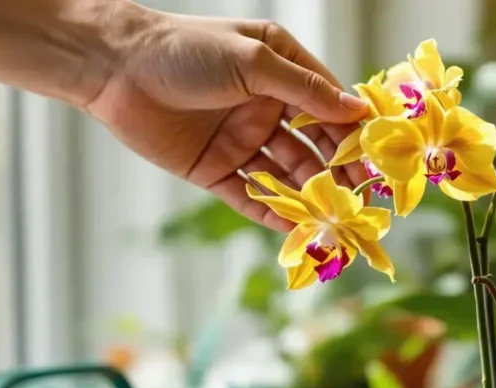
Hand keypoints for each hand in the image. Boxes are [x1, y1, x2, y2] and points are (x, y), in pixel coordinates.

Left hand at [85, 3, 369, 230]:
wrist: (116, 69)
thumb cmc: (186, 50)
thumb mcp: (253, 61)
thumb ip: (304, 90)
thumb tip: (356, 111)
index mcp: (281, 70)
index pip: (329, 106)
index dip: (354, 134)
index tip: (379, 162)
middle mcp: (266, 106)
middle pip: (313, 147)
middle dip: (337, 174)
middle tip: (360, 202)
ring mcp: (241, 139)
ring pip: (284, 174)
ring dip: (308, 197)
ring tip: (332, 221)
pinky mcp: (214, 168)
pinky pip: (249, 195)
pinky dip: (270, 212)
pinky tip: (294, 229)